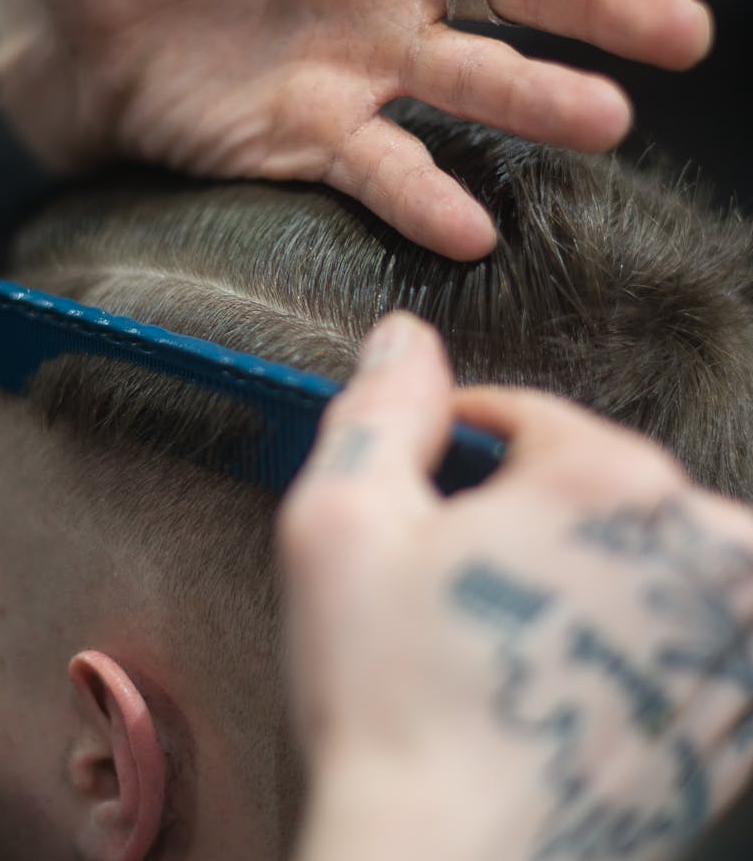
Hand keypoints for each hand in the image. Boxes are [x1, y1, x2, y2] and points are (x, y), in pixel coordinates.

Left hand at [26, 0, 712, 259]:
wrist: (68, 36)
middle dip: (598, 1)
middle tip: (682, 30)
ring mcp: (364, 58)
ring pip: (475, 78)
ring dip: (542, 102)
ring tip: (610, 121)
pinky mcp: (321, 134)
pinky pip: (385, 167)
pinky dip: (426, 197)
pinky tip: (473, 230)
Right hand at [280, 314, 752, 860]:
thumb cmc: (393, 705)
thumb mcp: (343, 524)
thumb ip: (379, 410)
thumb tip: (405, 339)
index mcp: (612, 483)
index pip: (533, 415)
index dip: (463, 441)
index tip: (432, 482)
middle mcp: (697, 553)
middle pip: (599, 481)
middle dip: (529, 508)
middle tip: (460, 580)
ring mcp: (726, 641)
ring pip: (647, 552)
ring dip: (585, 569)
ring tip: (510, 633)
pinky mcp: (732, 716)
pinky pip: (685, 630)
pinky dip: (629, 634)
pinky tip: (558, 677)